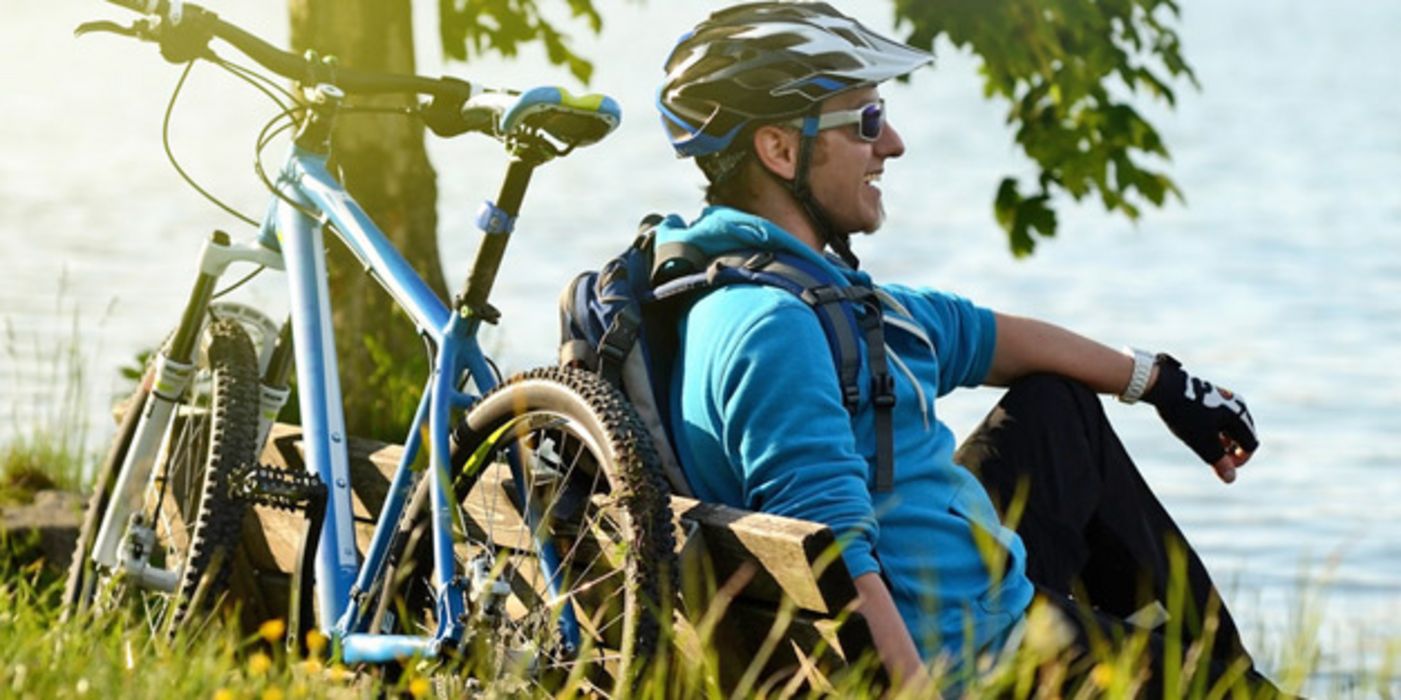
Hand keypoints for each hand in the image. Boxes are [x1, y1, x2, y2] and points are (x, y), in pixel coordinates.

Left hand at [1143, 354, 1259, 483]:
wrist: (1164, 386)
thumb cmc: (1185, 415)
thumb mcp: (1202, 442)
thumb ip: (1218, 461)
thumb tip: (1231, 479)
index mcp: (1239, 415)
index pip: (1250, 445)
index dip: (1239, 460)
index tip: (1220, 467)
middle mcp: (1236, 404)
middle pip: (1243, 435)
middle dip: (1231, 451)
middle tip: (1213, 459)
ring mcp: (1223, 398)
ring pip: (1229, 426)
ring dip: (1221, 441)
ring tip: (1204, 446)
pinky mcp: (1210, 395)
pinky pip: (1219, 418)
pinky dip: (1213, 430)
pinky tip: (1196, 432)